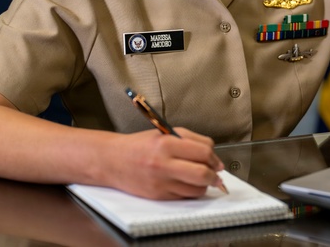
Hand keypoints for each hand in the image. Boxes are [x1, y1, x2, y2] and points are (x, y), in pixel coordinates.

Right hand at [110, 127, 224, 199]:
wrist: (112, 161)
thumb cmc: (140, 145)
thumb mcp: (165, 133)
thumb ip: (190, 139)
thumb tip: (212, 154)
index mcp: (167, 143)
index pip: (203, 151)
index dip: (214, 157)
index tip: (216, 161)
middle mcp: (164, 163)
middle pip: (202, 173)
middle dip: (214, 175)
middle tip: (216, 173)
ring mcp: (161, 181)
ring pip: (196, 188)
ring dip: (204, 184)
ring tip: (201, 178)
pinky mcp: (158, 195)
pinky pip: (184, 197)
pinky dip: (191, 191)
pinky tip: (188, 184)